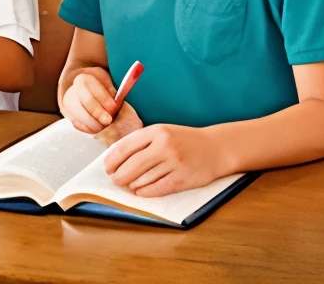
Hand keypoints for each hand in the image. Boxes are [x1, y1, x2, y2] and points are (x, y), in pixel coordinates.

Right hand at [61, 67, 118, 134]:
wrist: (86, 91)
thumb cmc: (101, 88)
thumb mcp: (108, 85)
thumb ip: (111, 94)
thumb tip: (114, 106)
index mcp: (82, 80)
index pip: (91, 89)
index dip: (103, 99)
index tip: (114, 108)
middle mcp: (72, 92)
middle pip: (83, 104)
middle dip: (97, 114)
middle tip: (109, 121)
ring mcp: (69, 106)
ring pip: (79, 117)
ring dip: (94, 124)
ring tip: (106, 126)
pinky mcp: (70, 118)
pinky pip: (79, 126)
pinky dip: (89, 129)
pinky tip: (99, 129)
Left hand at [104, 123, 231, 196]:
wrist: (216, 148)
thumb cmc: (184, 141)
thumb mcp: (162, 132)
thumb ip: (141, 142)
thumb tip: (116, 158)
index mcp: (156, 131)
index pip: (125, 147)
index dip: (112, 160)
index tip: (107, 167)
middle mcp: (165, 146)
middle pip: (132, 165)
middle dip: (119, 175)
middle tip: (115, 179)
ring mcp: (175, 162)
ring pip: (144, 178)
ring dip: (132, 184)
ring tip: (128, 185)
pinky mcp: (184, 178)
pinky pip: (158, 188)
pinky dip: (145, 191)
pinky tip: (140, 191)